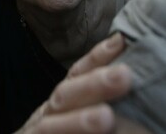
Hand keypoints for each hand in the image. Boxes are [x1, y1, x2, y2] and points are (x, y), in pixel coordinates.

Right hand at [16, 33, 134, 133]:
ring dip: (78, 121)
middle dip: (94, 84)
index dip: (97, 57)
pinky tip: (91, 130)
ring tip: (106, 118)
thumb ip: (97, 100)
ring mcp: (36, 133)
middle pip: (67, 95)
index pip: (78, 74)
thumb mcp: (75, 111)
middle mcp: (46, 115)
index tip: (121, 41)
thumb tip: (128, 74)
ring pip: (52, 126)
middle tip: (125, 76)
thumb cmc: (61, 131)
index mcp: (61, 103)